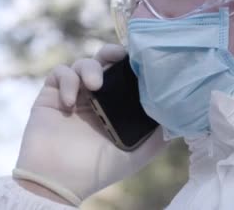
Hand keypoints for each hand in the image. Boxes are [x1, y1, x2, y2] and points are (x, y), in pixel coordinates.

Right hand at [15, 44, 166, 204]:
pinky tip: (70, 102)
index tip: (139, 57)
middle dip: (111, 52)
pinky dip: (67, 81)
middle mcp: (95, 97)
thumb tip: (182, 114)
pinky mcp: (51, 94)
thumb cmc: (98, 170)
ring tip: (94, 86)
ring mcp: (73, 94)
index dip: (131, 62)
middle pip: (104, 60)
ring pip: (82, 63)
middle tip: (117, 56)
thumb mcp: (138, 152)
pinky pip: (60, 73)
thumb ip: (159, 133)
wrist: (60, 181)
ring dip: (89, 68)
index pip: (124, 74)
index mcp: (115, 105)